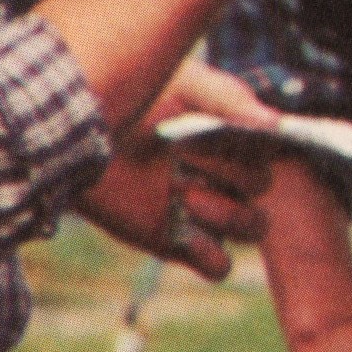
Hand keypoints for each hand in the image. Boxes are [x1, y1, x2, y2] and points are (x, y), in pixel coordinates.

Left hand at [76, 64, 283, 280]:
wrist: (76, 134)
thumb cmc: (132, 100)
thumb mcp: (183, 85)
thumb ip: (230, 98)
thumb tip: (275, 124)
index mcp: (231, 137)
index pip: (268, 149)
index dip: (249, 144)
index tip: (216, 130)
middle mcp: (224, 176)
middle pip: (260, 187)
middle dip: (230, 171)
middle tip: (185, 154)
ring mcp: (204, 212)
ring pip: (252, 226)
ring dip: (228, 213)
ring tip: (184, 194)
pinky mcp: (177, 243)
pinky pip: (218, 265)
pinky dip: (211, 254)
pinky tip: (184, 231)